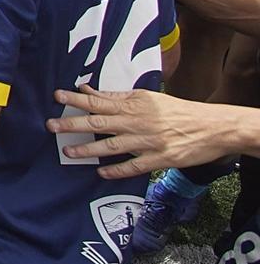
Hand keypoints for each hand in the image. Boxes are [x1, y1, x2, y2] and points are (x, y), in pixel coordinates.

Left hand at [47, 85, 245, 177]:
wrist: (212, 126)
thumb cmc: (177, 111)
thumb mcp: (147, 97)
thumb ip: (117, 97)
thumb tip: (88, 90)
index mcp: (135, 105)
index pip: (99, 101)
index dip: (77, 100)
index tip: (57, 96)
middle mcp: (138, 122)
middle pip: (100, 123)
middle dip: (74, 124)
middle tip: (51, 126)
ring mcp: (149, 142)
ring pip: (113, 146)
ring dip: (89, 150)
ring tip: (69, 152)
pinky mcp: (161, 158)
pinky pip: (135, 166)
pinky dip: (117, 170)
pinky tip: (101, 173)